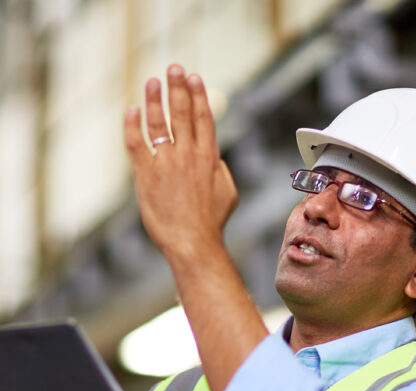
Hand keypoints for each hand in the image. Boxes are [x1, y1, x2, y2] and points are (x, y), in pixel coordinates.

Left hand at [123, 64, 237, 263]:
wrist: (193, 243)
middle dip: (178, 87)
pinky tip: (132, 110)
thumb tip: (214, 156)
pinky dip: (133, 125)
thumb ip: (220, 169)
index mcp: (209, 158)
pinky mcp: (146, 175)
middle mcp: (187, 155)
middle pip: (182, 113)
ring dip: (155, 98)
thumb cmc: (212, 222)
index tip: (193, 78)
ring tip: (152, 81)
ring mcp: (165, 164)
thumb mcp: (228, 192)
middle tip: (173, 68)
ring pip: (159, 123)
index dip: (198, 95)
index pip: (203, 118)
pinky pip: (136, 143)